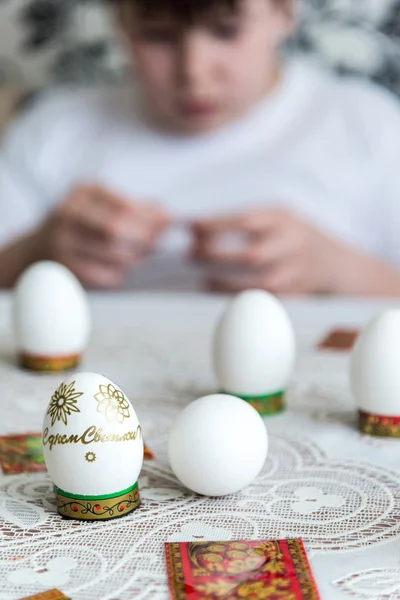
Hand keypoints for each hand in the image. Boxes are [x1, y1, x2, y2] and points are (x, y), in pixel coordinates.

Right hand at [39, 185, 169, 287]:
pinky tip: (125, 266)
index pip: (123, 205)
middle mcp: (68, 214)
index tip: (168, 222)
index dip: (150, 216)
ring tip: (144, 253)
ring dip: (136, 256)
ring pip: (111, 254)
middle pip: (115, 229)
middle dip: (144, 237)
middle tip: (158, 241)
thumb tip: (167, 217)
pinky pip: (103, 274)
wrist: (40, 246)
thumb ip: (135, 206)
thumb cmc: (82, 222)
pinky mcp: (66, 267)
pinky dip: (121, 272)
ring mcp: (64, 242)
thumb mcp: (102, 202)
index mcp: (82, 193)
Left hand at [191, 208, 353, 294]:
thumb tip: (196, 227)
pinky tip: (221, 295)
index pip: (245, 221)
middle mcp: (291, 246)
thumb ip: (243, 220)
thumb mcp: (275, 216)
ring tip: (203, 279)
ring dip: (224, 282)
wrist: (332, 262)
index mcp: (283, 220)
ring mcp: (294, 273)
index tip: (190, 227)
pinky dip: (238, 299)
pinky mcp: (294, 295)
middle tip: (191, 254)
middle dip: (216, 255)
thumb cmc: (292, 236)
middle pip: (251, 255)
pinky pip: (263, 301)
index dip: (214, 225)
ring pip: (256, 283)